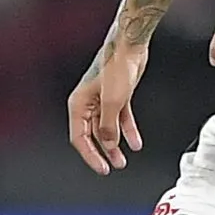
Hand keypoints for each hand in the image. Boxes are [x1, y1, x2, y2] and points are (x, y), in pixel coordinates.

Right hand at [67, 40, 150, 173]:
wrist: (129, 46)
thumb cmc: (116, 66)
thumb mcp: (112, 102)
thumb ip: (108, 126)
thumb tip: (108, 144)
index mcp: (79, 104)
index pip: (79, 138)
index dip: (90, 155)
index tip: (102, 168)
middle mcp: (88, 104)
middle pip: (92, 136)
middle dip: (103, 153)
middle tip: (112, 167)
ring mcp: (102, 100)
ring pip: (106, 129)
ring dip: (115, 145)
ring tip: (122, 160)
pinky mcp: (117, 97)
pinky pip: (120, 119)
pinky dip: (127, 131)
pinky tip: (135, 143)